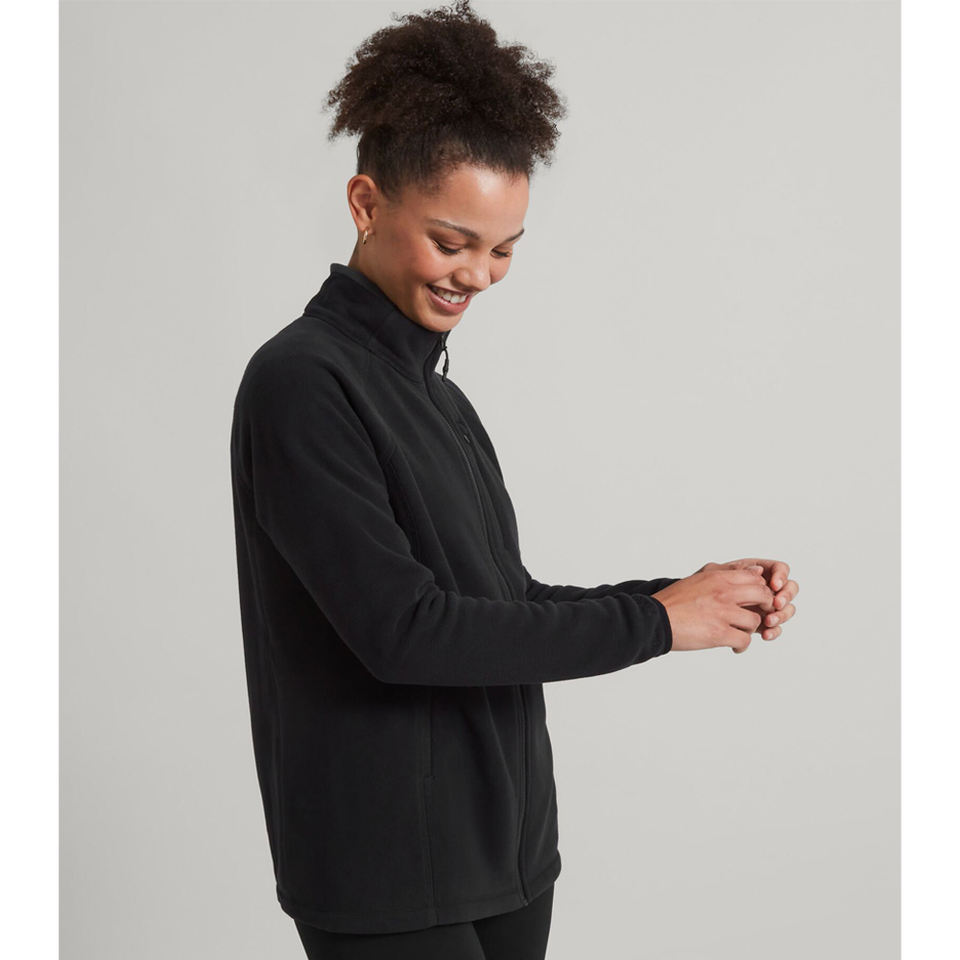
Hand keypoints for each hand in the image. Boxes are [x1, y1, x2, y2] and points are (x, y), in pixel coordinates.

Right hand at [652, 566, 773, 653]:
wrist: (654, 619)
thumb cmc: (673, 602)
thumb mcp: (698, 580)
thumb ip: (722, 576)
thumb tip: (749, 572)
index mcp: (717, 577)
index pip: (754, 578)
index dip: (760, 591)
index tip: (754, 601)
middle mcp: (724, 592)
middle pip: (762, 596)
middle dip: (764, 608)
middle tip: (756, 617)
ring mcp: (723, 613)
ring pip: (755, 621)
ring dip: (749, 630)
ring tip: (739, 635)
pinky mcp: (719, 633)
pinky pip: (744, 640)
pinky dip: (741, 646)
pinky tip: (734, 647)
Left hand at [704, 558, 798, 646]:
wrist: (684, 612)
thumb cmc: (696, 590)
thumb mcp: (711, 575)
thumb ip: (734, 571)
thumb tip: (758, 570)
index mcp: (754, 571)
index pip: (780, 569)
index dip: (781, 575)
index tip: (774, 585)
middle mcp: (762, 588)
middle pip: (789, 588)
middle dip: (786, 596)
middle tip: (776, 604)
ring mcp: (762, 606)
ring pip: (785, 609)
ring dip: (782, 615)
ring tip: (768, 622)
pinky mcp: (759, 624)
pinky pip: (774, 627)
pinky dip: (773, 631)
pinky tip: (765, 634)